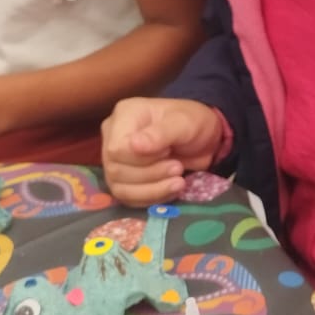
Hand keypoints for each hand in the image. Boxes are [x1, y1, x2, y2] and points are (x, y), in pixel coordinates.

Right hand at [101, 97, 224, 203]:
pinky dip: (151, 198)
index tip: (168, 151)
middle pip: (116, 170)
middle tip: (178, 167)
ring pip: (120, 188)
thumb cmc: (192, 123)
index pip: (117, 149)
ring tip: (178, 181)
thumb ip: (160, 133)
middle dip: (151, 174)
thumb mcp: (183, 123)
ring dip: (153, 190)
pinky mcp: (123, 180)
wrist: (202, 140)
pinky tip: (171, 189)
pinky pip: (128, 198)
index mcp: (123, 116)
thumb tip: (134, 145)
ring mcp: (115, 160)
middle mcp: (112, 137)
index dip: (142, 158)